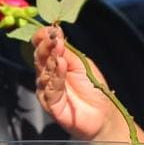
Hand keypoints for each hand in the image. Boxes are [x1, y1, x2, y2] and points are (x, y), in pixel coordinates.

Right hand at [33, 26, 117, 141]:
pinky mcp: (51, 105)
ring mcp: (48, 91)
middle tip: (52, 37)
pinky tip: (61, 65)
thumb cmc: (93, 87)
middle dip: (45, 47)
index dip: (42, 39)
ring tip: (58, 49)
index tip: (49, 30)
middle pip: (40, 59)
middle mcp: (48, 76)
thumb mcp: (81, 63)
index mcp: (54, 64)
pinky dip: (56, 76)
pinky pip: (50, 89)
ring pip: (43, 73)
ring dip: (50, 59)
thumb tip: (55, 31)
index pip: (42, 49)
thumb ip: (67, 51)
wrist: (103, 114)